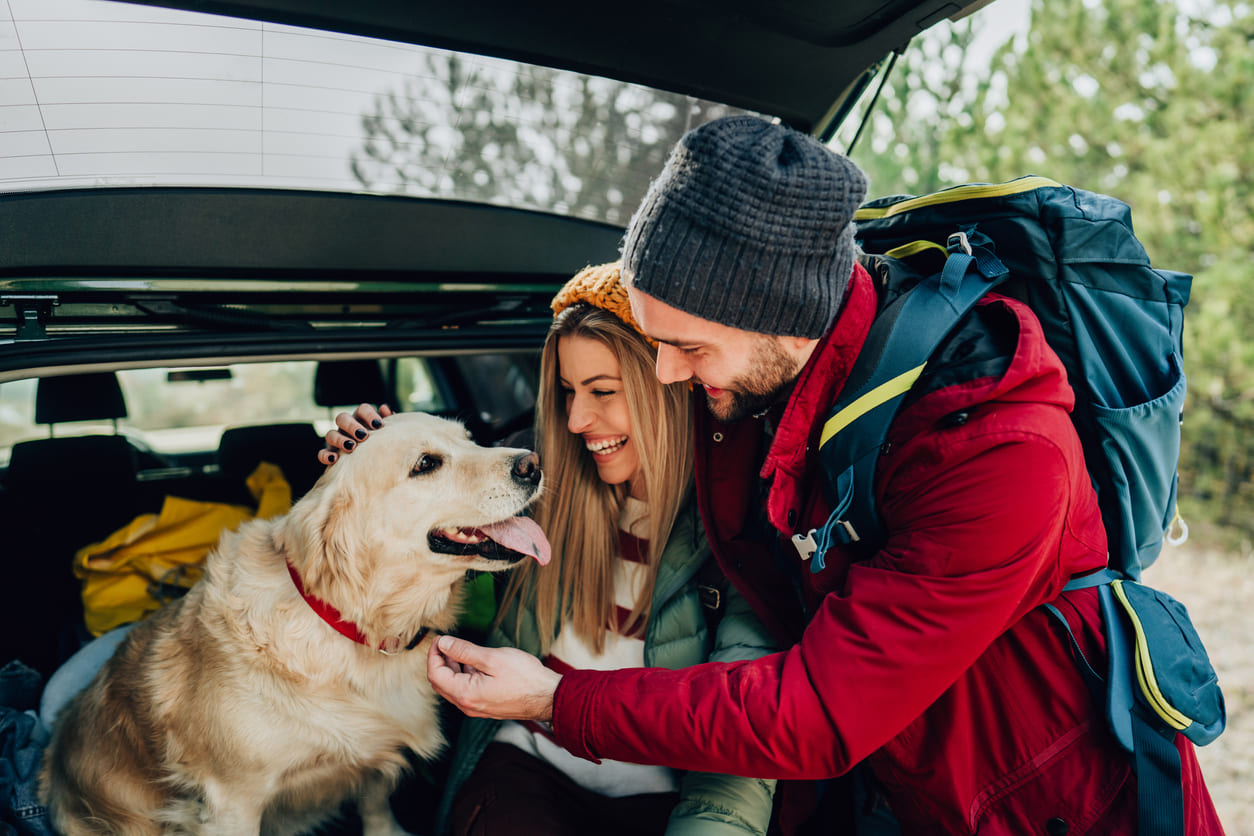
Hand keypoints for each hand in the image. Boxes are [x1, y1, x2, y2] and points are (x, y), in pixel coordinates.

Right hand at [318, 403, 392, 464]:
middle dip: (352, 426)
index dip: (369, 415)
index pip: (362, 409)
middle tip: (363, 436)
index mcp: (362, 419)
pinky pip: (322, 453)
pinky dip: (325, 455)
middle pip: (342, 418)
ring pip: (330, 434)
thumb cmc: (382, 445)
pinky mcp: (330, 454)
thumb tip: (384, 409)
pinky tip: (334, 459)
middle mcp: (346, 427)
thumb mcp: (387, 434)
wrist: (373, 466)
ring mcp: (336, 440)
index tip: (379, 425)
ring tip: (351, 447)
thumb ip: (389, 421)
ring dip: (340, 439)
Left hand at [428, 634, 559, 721]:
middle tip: (444, 642)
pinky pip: (465, 691)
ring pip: (453, 687)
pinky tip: (473, 663)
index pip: (436, 674)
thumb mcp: (492, 658)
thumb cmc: (524, 677)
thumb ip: (464, 651)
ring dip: (451, 668)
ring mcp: (476, 708)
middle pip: (441, 683)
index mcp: (465, 694)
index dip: (433, 655)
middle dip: (439, 661)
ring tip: (458, 649)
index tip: (439, 638)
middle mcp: (467, 705)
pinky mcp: (485, 706)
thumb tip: (443, 643)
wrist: (548, 697)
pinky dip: (463, 675)